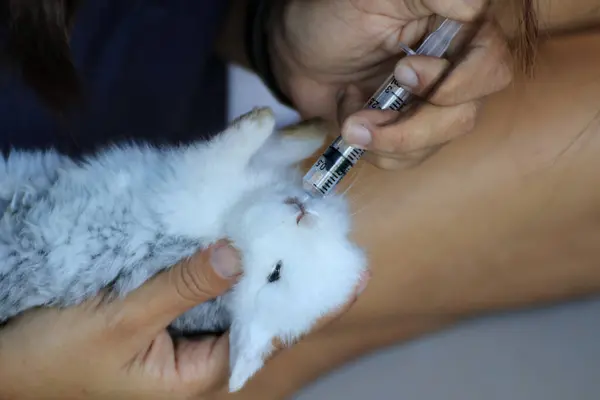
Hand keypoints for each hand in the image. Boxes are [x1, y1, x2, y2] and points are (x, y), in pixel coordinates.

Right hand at [0, 241, 364, 399]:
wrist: (2, 357)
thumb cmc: (55, 355)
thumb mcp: (122, 323)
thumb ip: (181, 288)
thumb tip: (238, 254)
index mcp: (195, 373)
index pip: (264, 338)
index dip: (304, 306)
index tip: (345, 279)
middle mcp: (196, 351)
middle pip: (253, 310)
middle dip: (285, 275)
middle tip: (322, 236)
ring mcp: (181, 326)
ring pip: (231, 290)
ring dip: (258, 259)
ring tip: (296, 225)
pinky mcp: (163, 304)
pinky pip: (203, 277)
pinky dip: (223, 253)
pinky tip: (244, 228)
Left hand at [270, 0, 512, 168]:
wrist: (294, 55)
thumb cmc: (329, 16)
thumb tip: (478, 9)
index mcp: (454, 31)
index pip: (491, 64)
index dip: (458, 82)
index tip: (404, 73)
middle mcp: (451, 70)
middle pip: (466, 114)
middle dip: (415, 124)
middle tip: (368, 107)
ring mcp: (427, 105)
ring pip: (437, 142)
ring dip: (388, 139)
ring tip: (351, 118)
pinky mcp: (404, 131)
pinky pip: (409, 158)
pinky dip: (376, 149)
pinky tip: (353, 118)